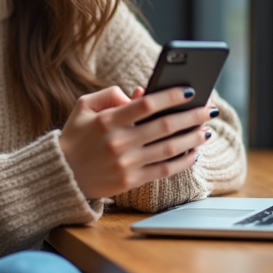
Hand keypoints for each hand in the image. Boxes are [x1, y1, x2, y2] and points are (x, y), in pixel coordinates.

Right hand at [58, 85, 215, 198]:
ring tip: (206, 130)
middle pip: (165, 126)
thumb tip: (139, 93)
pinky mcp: (130, 181)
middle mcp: (119, 142)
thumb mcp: (84, 107)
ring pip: (169, 149)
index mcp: (108, 120)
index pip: (147, 104)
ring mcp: (126, 164)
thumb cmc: (75, 137)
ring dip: (192, 139)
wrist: (62, 175)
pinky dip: (182, 162)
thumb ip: (110, 94)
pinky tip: (193, 153)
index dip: (171, 96)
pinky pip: (163, 170)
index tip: (191, 90)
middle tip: (210, 109)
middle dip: (192, 116)